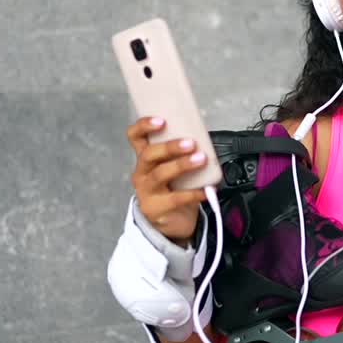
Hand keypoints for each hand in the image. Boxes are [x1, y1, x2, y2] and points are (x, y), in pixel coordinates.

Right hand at [126, 116, 210, 243]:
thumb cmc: (174, 187)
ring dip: (182, 165)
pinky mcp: (155, 209)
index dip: (144, 126)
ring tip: (200, 160)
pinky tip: (207, 189)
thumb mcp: (173, 167)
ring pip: (160, 174)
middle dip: (169, 147)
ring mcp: (146, 191)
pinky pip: (175, 198)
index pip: (135, 137)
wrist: (171, 222)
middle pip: (148, 154)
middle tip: (190, 143)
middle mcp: (141, 172)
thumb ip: (182, 153)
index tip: (161, 120)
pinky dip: (194, 193)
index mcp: (145, 157)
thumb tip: (204, 137)